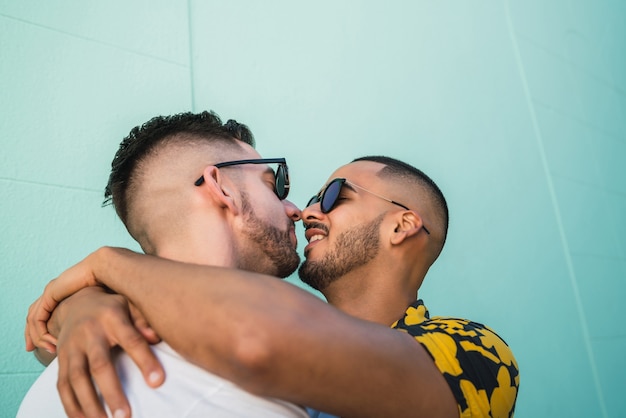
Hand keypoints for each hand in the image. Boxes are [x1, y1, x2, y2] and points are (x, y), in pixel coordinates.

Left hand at [25, 249, 103, 351]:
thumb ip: (97, 318)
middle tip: (30, 348)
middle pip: (35, 315)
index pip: (45, 313)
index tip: (49, 344)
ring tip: (49, 349)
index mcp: (65, 293)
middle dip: (31, 334)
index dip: (43, 330)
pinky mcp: (50, 294)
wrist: (107, 269)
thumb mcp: (101, 306)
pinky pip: (37, 318)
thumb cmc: (111, 285)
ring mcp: (51, 292)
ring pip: (34, 319)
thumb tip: (104, 335)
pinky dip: (40, 332)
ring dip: (37, 337)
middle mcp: (55, 292)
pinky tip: (50, 342)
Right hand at [53, 287, 164, 417]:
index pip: (131, 340)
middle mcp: (89, 333)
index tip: (158, 382)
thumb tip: (156, 337)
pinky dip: (71, 405)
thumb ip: (144, 320)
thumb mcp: (131, 304)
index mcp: (112, 317)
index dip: (145, 361)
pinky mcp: (60, 359)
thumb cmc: (113, 308)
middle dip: (112, 392)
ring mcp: (72, 347)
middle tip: (124, 417)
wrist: (76, 302)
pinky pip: (62, 385)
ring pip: (77, 379)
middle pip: (100, 365)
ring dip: (89, 404)